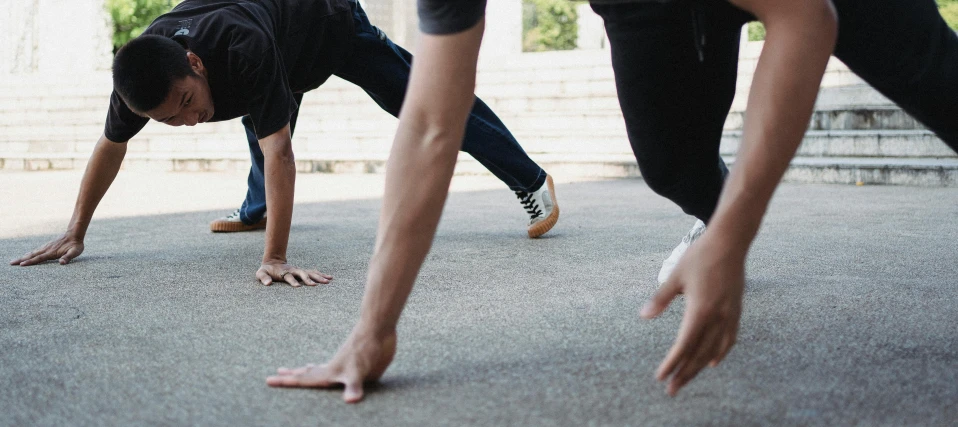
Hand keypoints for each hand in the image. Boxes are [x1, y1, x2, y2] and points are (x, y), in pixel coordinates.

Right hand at [10, 234, 84, 265]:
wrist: (75, 234)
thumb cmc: (76, 245)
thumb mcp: (75, 252)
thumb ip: (68, 257)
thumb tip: (62, 263)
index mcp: (52, 252)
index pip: (39, 258)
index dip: (30, 262)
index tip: (21, 265)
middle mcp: (47, 249)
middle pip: (32, 255)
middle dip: (21, 259)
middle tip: (11, 263)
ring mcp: (46, 247)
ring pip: (33, 252)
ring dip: (23, 257)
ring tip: (15, 261)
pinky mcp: (47, 246)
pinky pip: (36, 251)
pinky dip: (29, 254)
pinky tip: (26, 256)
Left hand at [255, 262, 331, 286]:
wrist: (272, 262)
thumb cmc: (266, 270)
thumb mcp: (260, 273)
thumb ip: (263, 278)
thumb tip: (267, 284)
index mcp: (283, 272)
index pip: (289, 277)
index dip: (292, 281)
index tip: (298, 287)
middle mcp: (293, 270)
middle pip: (302, 274)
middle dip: (309, 279)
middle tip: (316, 285)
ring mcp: (298, 270)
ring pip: (310, 273)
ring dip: (319, 276)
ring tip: (328, 281)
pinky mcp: (302, 272)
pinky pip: (313, 273)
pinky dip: (321, 274)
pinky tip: (329, 278)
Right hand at [266, 328, 396, 402]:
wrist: (377, 326)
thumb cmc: (368, 350)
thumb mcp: (360, 372)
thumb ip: (353, 386)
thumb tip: (351, 401)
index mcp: (330, 374)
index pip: (303, 380)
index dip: (286, 382)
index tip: (268, 380)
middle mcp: (332, 368)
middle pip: (307, 374)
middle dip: (291, 376)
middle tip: (274, 375)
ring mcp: (341, 362)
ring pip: (318, 368)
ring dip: (306, 370)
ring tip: (297, 369)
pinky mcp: (352, 359)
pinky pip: (332, 366)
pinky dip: (324, 367)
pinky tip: (326, 365)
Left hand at [641, 233, 745, 395]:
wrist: (730, 242)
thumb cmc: (700, 256)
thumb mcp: (675, 276)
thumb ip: (660, 298)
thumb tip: (644, 316)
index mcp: (700, 310)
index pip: (684, 345)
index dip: (672, 363)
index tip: (661, 377)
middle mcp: (717, 316)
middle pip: (699, 354)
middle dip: (685, 374)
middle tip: (672, 390)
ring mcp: (730, 315)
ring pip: (715, 350)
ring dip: (700, 367)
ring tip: (687, 379)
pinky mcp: (736, 310)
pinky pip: (729, 339)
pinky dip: (720, 353)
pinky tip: (712, 361)